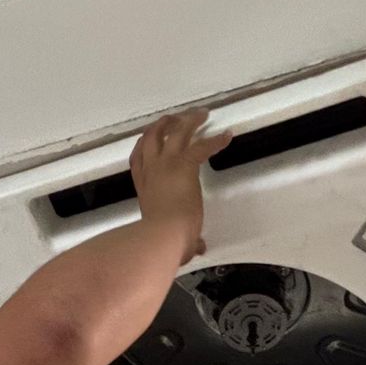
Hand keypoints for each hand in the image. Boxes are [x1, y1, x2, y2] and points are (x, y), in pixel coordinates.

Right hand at [130, 110, 231, 263]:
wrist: (163, 235)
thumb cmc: (162, 239)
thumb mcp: (169, 237)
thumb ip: (186, 242)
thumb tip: (197, 249)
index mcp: (143, 187)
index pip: (138, 161)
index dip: (143, 148)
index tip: (151, 141)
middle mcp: (151, 171)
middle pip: (152, 138)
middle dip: (162, 126)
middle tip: (173, 119)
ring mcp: (166, 164)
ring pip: (174, 132)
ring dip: (187, 121)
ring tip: (200, 114)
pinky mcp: (184, 164)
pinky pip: (202, 146)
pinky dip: (216, 140)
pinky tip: (227, 136)